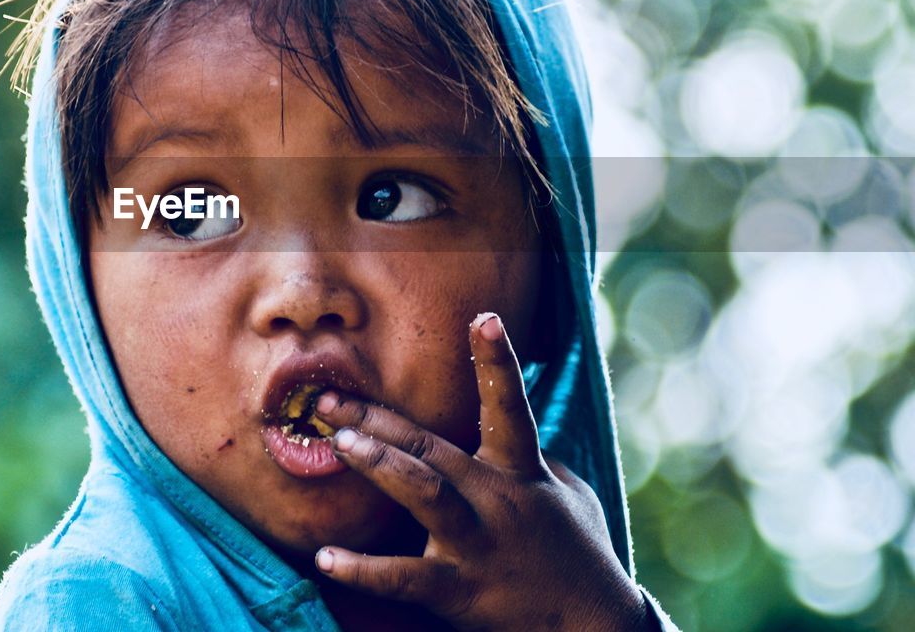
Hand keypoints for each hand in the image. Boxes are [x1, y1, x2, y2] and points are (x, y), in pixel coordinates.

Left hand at [312, 313, 648, 630]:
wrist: (592, 630)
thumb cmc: (579, 553)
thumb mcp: (568, 493)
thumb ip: (532, 456)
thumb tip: (504, 424)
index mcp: (522, 472)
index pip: (509, 408)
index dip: (498, 363)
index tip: (485, 318)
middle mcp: (495, 500)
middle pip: (432, 447)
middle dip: (379, 419)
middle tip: (329, 399)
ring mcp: (475, 544)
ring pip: (422, 494)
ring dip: (378, 465)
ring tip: (337, 444)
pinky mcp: (457, 590)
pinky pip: (403, 577)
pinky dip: (363, 569)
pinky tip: (326, 557)